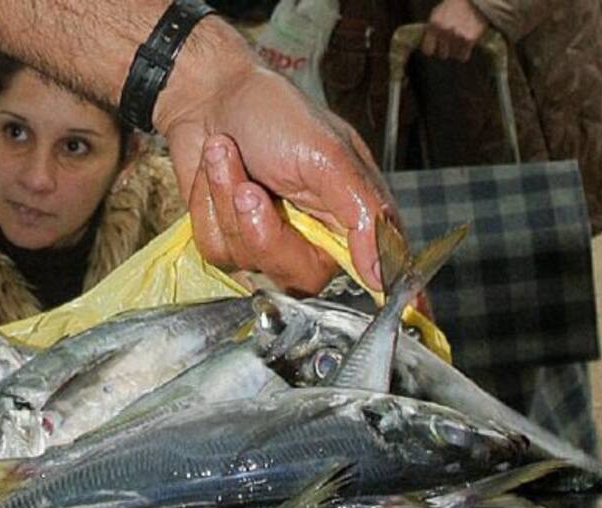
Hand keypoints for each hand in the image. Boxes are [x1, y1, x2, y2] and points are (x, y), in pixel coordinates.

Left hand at [159, 33, 395, 290]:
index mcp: (353, 217)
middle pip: (297, 279)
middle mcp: (315, 240)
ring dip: (226, 205)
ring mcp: (270, 245)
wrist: (209, 97)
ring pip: (248, 263)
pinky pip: (214, 250)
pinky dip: (206, 207)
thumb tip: (381, 272)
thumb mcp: (326, 153)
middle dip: (262, 230)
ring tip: (228, 159)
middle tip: (250, 186)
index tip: (395, 316)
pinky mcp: (230, 243)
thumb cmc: (274, 113)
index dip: (385, 298)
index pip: (378, 273)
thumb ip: (359, 212)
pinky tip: (214, 173)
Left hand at [422, 0, 488, 61]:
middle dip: (446, 49)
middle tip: (451, 42)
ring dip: (456, 50)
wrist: (474, 0)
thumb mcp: (436, 14)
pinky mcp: (470, 39)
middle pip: (442, 54)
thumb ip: (430, 30)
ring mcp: (458, 36)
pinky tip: (466, 43)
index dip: (432, 49)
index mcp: (434, 25)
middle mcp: (445, 32)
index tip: (435, 47)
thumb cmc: (452, 7)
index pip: (428, 50)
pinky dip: (465, 52)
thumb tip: (426, 46)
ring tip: (459, 40)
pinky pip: (463, 56)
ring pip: (454, 55)